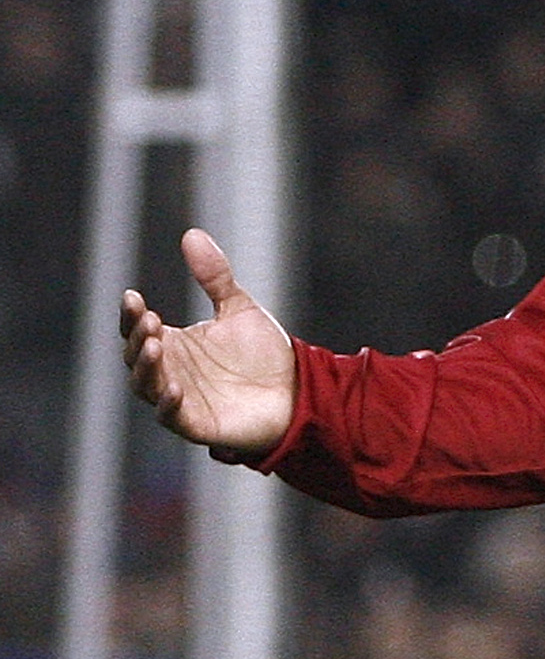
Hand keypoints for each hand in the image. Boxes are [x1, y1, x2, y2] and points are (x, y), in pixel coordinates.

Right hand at [121, 228, 295, 457]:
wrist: (298, 390)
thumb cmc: (262, 354)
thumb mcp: (238, 308)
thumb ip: (214, 277)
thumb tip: (191, 234)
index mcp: (174, 344)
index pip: (139, 329)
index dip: (131, 315)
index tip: (133, 296)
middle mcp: (170, 371)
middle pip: (136, 356)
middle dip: (138, 338)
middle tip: (150, 320)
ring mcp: (181, 399)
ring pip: (147, 386)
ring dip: (147, 367)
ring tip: (157, 345)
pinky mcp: (197, 424)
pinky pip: (172, 417)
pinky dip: (168, 405)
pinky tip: (174, 388)